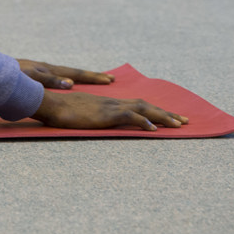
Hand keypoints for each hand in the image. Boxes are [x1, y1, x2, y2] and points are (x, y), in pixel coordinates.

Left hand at [17, 59, 114, 89]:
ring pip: (67, 74)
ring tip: (94, 80)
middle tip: (110, 79)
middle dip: (92, 76)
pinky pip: (58, 77)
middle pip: (75, 73)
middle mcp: (49, 69)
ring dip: (81, 78)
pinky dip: (68, 79)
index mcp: (51, 70)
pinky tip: (68, 84)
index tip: (109, 79)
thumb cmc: (13, 75)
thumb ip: (51, 81)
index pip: (77, 74)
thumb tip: (71, 84)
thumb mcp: (32, 78)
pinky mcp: (36, 74)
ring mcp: (43, 71)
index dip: (93, 77)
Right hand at [31, 89, 188, 130]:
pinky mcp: (104, 114)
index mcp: (107, 103)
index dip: (154, 111)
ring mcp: (109, 107)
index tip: (168, 118)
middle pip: (145, 105)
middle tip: (184, 122)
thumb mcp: (79, 113)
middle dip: (166, 113)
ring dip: (162, 117)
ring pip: (142, 109)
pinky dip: (143, 122)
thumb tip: (94, 121)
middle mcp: (112, 103)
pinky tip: (154, 130)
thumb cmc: (59, 109)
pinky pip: (129, 117)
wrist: (49, 102)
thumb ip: (89, 115)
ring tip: (178, 125)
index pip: (136, 105)